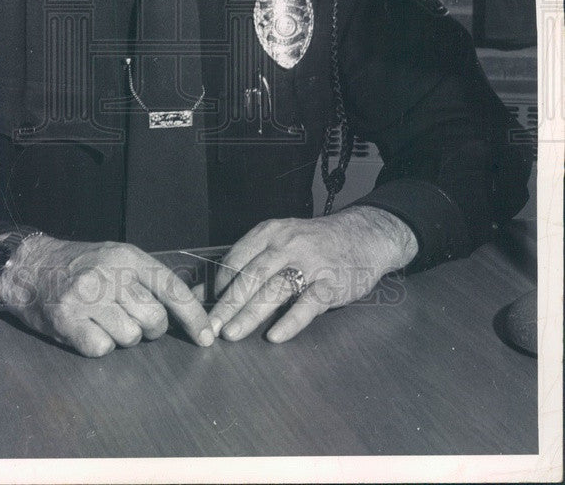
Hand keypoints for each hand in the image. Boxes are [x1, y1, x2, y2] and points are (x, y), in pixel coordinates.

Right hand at [0, 235, 214, 357]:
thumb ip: (147, 279)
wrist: (29, 265)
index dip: (194, 317)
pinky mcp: (67, 320)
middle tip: (129, 317)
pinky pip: (102, 349)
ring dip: (121, 337)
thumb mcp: (116, 257)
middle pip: (154, 320)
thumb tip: (187, 309)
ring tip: (102, 319)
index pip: (171, 289)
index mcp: (127, 257)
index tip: (207, 337)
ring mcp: (87, 297)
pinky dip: (97, 345)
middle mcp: (109, 274)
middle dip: (149, 328)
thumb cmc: (79, 265)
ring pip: (130, 338)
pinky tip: (85, 328)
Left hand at [204, 207, 417, 343]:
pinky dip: (291, 321)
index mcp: (271, 232)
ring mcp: (311, 264)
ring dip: (250, 313)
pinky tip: (275, 336)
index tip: (204, 305)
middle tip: (209, 327)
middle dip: (227, 303)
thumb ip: (252, 259)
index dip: (218, 283)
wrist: (363, 235)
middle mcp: (288, 244)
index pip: (237, 257)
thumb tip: (209, 289)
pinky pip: (308, 303)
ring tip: (231, 333)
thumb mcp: (282, 238)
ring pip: (275, 289)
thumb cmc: (314, 242)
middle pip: (251, 276)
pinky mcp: (332, 283)